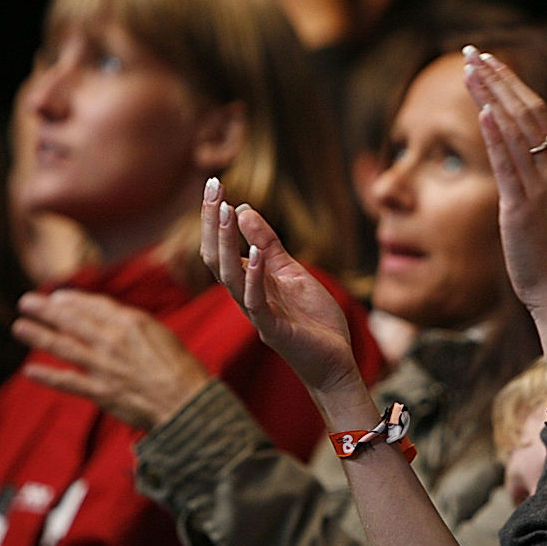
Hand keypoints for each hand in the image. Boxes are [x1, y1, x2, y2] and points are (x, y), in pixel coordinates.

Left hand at [13, 289, 209, 429]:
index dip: (72, 300)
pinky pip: (68, 382)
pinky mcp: (100, 392)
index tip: (56, 296)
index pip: (93, 306)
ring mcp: (104, 367)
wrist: (185, 402)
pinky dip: (48, 376)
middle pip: (72, 321)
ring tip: (19, 326)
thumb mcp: (159, 333)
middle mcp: (113, 341)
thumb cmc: (177, 366)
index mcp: (131, 323)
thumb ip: (132, 324)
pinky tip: (29, 370)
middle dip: (46, 310)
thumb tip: (108, 317)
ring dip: (39, 336)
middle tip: (26, 302)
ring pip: (64, 347)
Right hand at [200, 178, 366, 404]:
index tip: (213, 184)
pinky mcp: (272, 329)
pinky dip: (253, 276)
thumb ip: (269, 244)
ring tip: (224, 211)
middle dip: (212, 223)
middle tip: (211, 188)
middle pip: (216, 257)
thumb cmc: (313, 319)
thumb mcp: (292, 272)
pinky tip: (254, 253)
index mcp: (249, 282)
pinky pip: (255, 302)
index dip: (214, 218)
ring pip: (229, 277)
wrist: (335, 361)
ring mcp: (257, 314)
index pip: (221, 247)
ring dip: (226, 243)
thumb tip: (242, 209)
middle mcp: (245, 296)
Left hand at [461, 46, 546, 315]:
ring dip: (491, 98)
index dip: (513, 82)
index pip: (537, 110)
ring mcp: (540, 189)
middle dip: (497, 80)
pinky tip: (484, 113)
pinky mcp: (522, 209)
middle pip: (525, 112)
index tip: (489, 59)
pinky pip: (509, 167)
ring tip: (470, 71)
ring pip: (515, 133)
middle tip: (472, 52)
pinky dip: (497, 138)